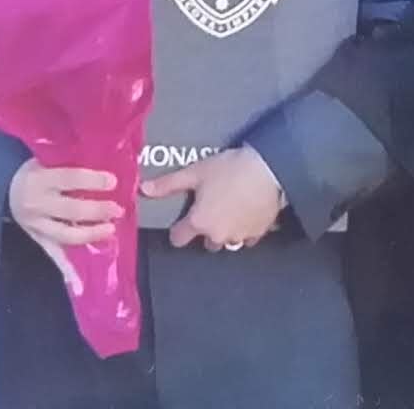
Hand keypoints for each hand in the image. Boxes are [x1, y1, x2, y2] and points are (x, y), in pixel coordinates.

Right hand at [8, 164, 120, 294]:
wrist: (4, 188)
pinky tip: (80, 283)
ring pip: (66, 235)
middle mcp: (37, 203)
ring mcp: (36, 225)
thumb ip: (71, 165)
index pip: (71, 178)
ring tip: (109, 229)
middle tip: (117, 209)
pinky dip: (67, 269)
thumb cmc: (34, 171)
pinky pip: (54, 254)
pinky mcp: (37, 239)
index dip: (93, 181)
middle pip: (71, 210)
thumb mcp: (46, 160)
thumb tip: (107, 167)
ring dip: (90, 234)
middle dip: (97, 210)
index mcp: (40, 178)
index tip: (113, 182)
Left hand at [142, 146, 285, 251]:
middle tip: (212, 208)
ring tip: (230, 209)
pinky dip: (245, 228)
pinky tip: (247, 212)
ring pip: (227, 241)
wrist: (269, 170)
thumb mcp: (195, 172)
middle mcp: (217, 236)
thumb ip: (168, 184)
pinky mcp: (258, 233)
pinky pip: (247, 238)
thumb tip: (144, 189)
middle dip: (206, 229)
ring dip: (225, 230)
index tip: (183, 220)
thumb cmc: (230, 169)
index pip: (178, 239)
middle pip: (205, 242)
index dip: (178, 229)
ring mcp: (239, 237)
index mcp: (199, 223)